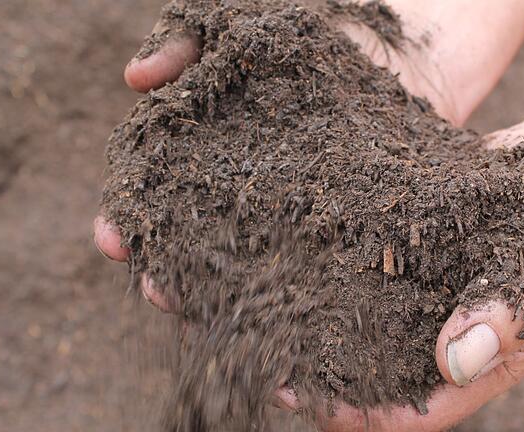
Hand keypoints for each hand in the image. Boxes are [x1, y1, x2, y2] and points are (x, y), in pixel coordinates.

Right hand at [95, 0, 513, 308]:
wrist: (412, 48)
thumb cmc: (323, 34)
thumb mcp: (249, 27)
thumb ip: (190, 42)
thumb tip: (133, 79)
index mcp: (211, 150)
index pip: (156, 191)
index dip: (129, 216)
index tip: (111, 237)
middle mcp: (247, 191)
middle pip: (195, 242)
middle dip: (168, 268)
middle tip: (153, 287)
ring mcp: (295, 216)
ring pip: (248, 267)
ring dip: (220, 294)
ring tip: (202, 313)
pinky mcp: (344, 232)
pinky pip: (312, 270)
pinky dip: (293, 295)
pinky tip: (279, 315)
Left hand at [277, 122, 523, 430]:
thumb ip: (514, 312)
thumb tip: (454, 361)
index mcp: (483, 359)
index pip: (418, 408)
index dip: (365, 414)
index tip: (311, 406)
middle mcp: (444, 331)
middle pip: (376, 371)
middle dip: (323, 375)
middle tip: (264, 364)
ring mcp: (426, 289)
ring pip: (363, 320)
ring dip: (317, 323)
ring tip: (261, 316)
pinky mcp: (413, 247)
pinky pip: (369, 265)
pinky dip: (335, 267)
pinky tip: (292, 255)